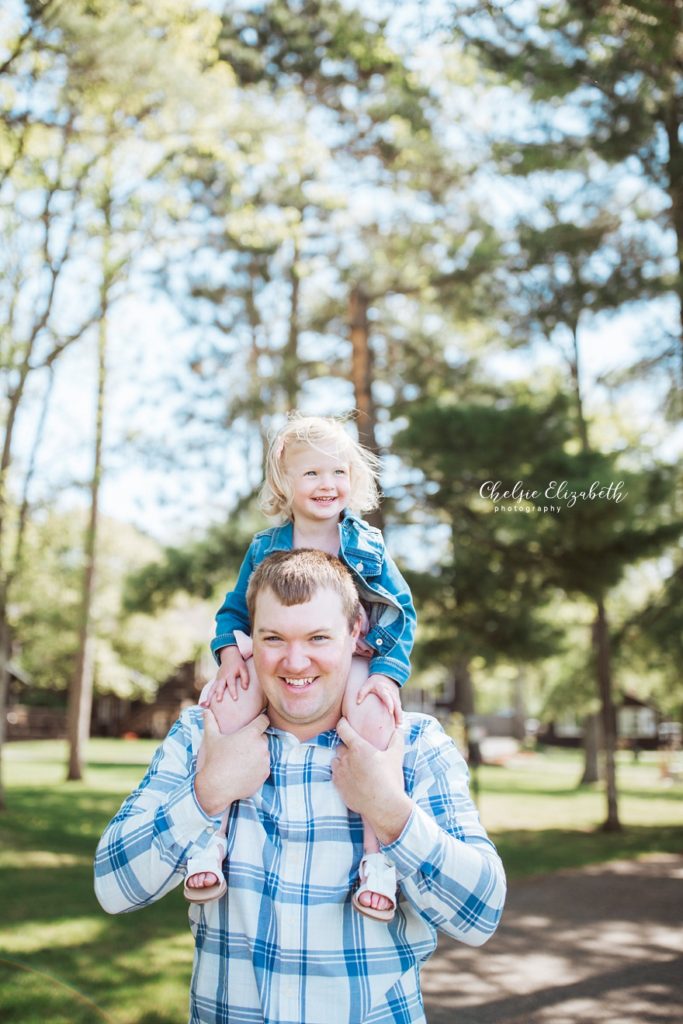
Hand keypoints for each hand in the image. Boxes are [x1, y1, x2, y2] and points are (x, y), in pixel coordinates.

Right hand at [194, 710, 269, 815]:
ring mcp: (265, 760)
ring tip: (242, 760)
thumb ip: (210, 722)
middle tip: (242, 747)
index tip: (257, 722)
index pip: (264, 720)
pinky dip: (258, 767)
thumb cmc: (214, 760)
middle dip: (255, 740)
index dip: (261, 720)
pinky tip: (245, 770)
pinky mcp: (266, 773)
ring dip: (257, 754)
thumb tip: (205, 710)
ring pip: (264, 752)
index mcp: (251, 733)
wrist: (217, 786)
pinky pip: (264, 766)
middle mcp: (261, 745)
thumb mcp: (211, 738)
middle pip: (263, 737)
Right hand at [201, 646, 249, 704]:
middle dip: (219, 693)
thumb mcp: (244, 669)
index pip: (231, 683)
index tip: (235, 699)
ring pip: (212, 688)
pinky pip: (211, 689)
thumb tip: (245, 688)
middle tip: (218, 700)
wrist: (229, 656)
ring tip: (206, 705)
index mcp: (230, 674)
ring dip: (209, 696)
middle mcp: (222, 677)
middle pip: (220, 686)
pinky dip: (208, 696)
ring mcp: (218, 679)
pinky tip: (205, 704)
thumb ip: (245, 678)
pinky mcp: (215, 681)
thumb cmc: (238, 664)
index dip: (233, 691)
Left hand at [332, 717, 411, 845]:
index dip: (343, 723)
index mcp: (358, 748)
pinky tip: (352, 779)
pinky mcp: (337, 785)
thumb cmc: (390, 779)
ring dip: (342, 761)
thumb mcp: (396, 756)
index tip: (345, 723)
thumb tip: (398, 729)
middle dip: (347, 747)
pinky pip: (335, 774)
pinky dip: (341, 774)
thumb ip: (396, 740)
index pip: (342, 728)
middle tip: (358, 753)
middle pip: (340, 746)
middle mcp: (346, 758)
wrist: (384, 806)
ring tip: (354, 766)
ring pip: (335, 760)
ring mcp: (340, 772)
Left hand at [356, 673, 402, 727]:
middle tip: (398, 723)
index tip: (390, 712)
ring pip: (399, 706)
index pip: (387, 697)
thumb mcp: (367, 685)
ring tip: (399, 725)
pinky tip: (398, 723)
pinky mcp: (397, 699)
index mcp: (383, 689)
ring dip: (400, 715)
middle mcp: (391, 693)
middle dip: (398, 713)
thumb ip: (362, 693)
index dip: (389, 704)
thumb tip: (357, 702)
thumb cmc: (374, 682)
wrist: (385, 676)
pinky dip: (399, 714)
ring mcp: (395, 696)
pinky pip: (399, 708)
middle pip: (396, 704)